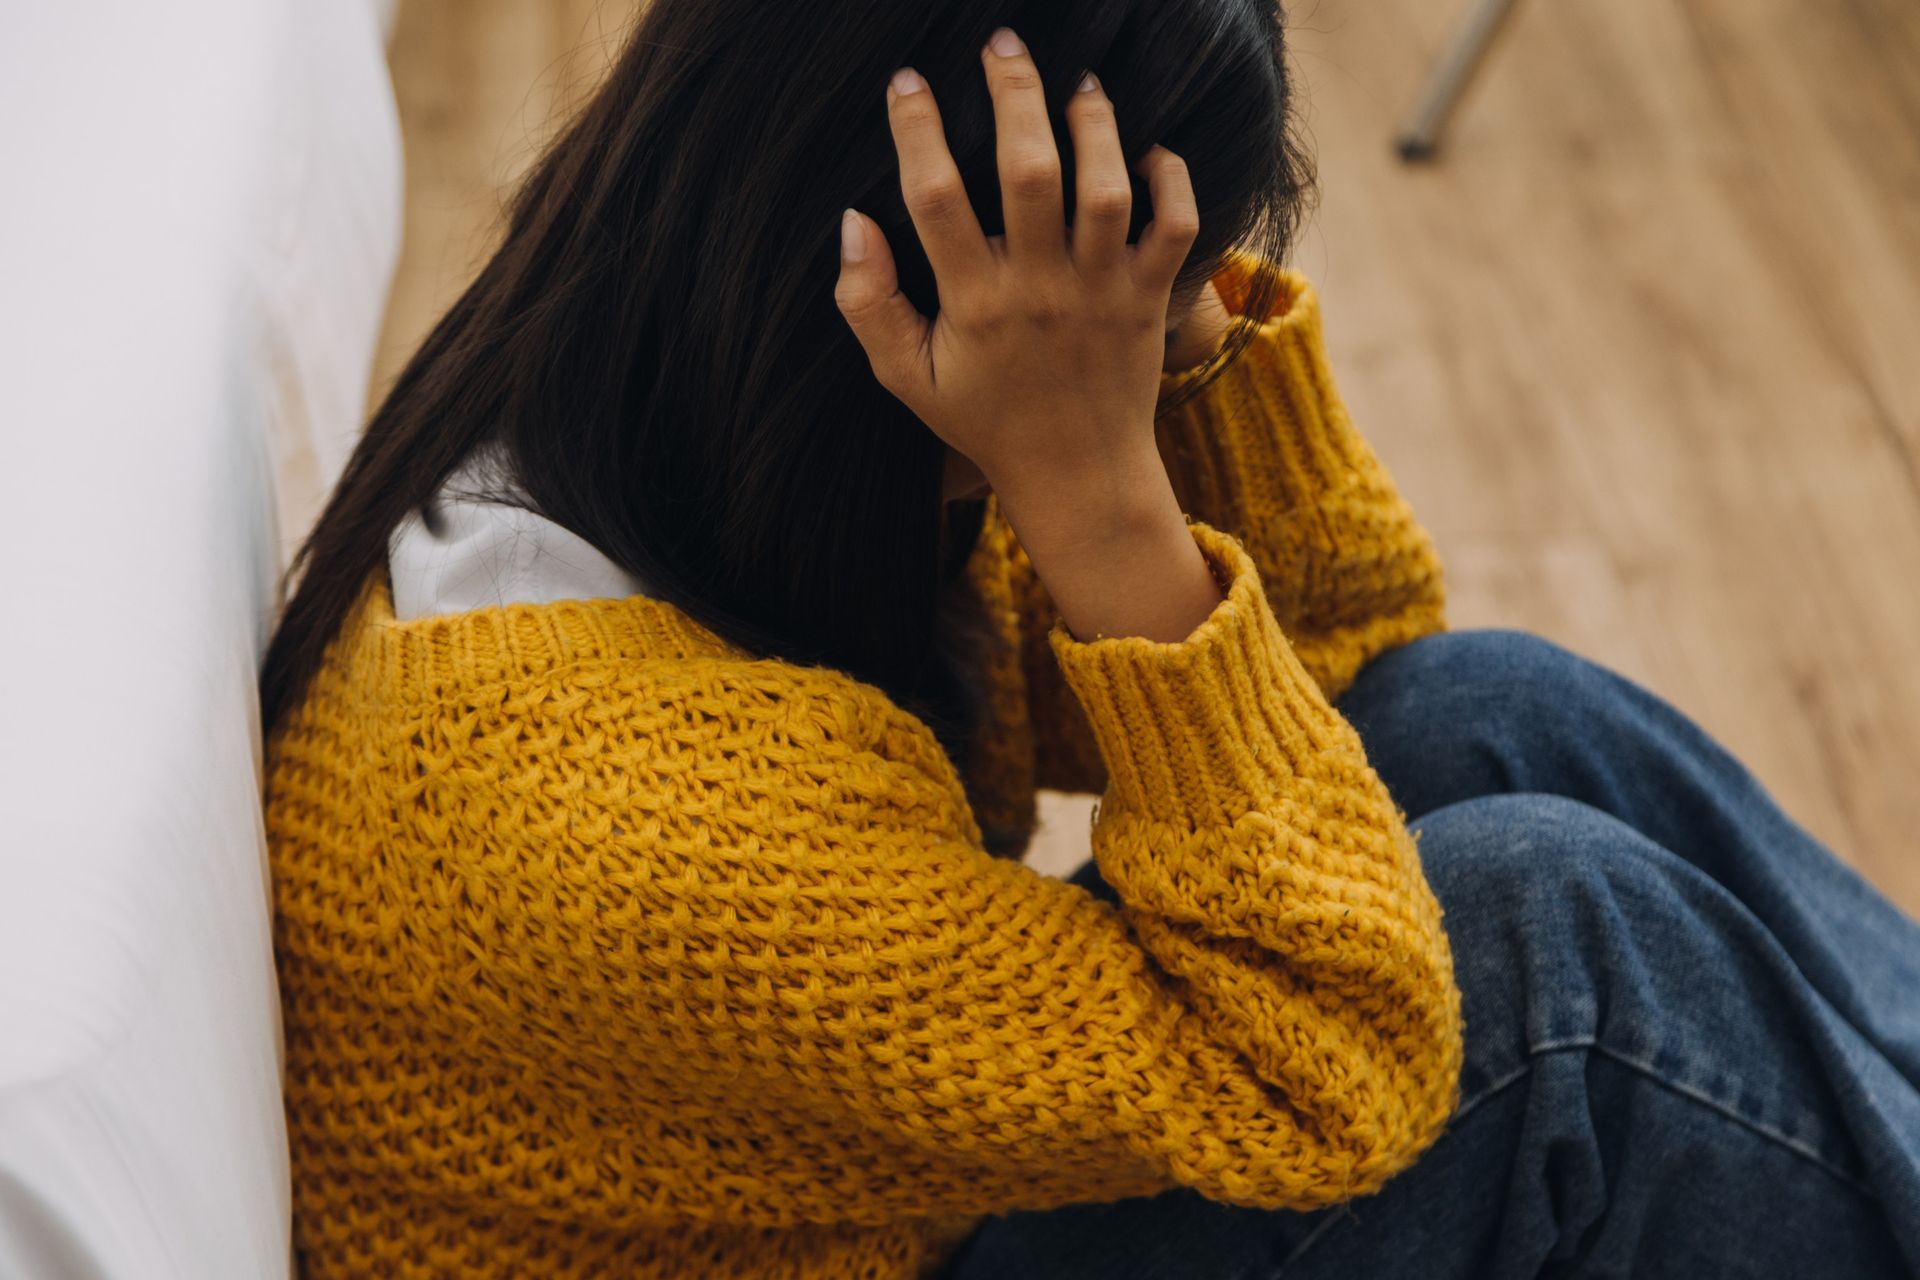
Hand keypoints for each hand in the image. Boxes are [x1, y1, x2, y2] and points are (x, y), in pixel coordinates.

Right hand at [834, 29, 1222, 642]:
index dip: (918, 131)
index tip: (907, 82)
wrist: (1078, 476)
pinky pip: (1176, 227)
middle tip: (1000, 45)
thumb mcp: (907, 377)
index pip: (937, 199)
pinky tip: (1149, 151)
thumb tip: (852, 222)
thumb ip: (868, 303)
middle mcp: (1040, 291)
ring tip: (1077, 85)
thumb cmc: (985, 420)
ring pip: (1106, 190)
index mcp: (975, 305)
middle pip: (1029, 172)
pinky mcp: (1151, 300)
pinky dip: (1172, 180)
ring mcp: (1102, 294)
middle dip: (1013, 96)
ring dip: (1095, 127)